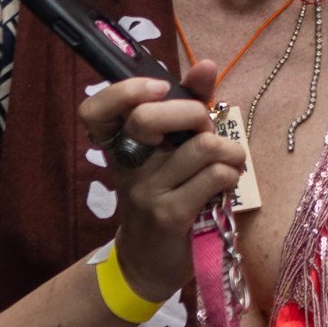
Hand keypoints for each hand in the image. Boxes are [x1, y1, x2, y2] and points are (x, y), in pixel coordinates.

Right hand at [85, 56, 242, 303]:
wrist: (150, 261)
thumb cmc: (167, 193)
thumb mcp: (170, 150)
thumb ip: (187, 104)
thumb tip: (207, 65)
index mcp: (120, 145)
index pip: (95, 110)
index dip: (125, 91)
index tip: (159, 89)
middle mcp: (127, 166)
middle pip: (150, 117)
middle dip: (194, 114)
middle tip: (206, 132)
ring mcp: (146, 192)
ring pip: (202, 146)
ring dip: (230, 150)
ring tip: (228, 162)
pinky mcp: (170, 215)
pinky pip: (216, 176)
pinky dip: (232, 174)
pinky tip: (226, 184)